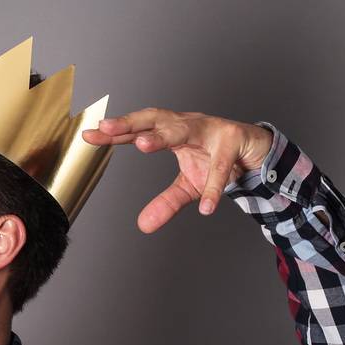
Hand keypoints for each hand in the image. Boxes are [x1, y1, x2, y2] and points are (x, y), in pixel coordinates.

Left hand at [80, 108, 274, 232]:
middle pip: (155, 118)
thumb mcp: (187, 187)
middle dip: (131, 122)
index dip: (114, 133)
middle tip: (107, 128)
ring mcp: (212, 128)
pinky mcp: (235, 138)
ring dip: (163, 135)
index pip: (138, 130)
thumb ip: (166, 203)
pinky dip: (213, 186)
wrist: (256, 152)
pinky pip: (221, 165)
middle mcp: (188, 123)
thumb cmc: (217, 160)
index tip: (88, 137)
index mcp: (172, 130)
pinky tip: (206, 206)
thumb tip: (143, 226)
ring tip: (142, 145)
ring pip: (185, 128)